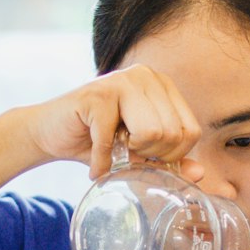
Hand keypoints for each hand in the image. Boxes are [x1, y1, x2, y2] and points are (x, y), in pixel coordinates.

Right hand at [24, 66, 203, 180]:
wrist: (49, 133)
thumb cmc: (98, 142)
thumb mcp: (139, 154)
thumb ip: (170, 161)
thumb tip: (200, 174)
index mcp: (162, 85)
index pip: (191, 131)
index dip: (171, 156)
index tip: (144, 155)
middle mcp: (146, 75)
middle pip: (172, 134)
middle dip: (148, 156)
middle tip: (124, 153)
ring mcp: (121, 80)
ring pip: (152, 133)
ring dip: (128, 155)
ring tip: (112, 150)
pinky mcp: (97, 94)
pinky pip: (114, 140)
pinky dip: (102, 162)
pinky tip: (94, 162)